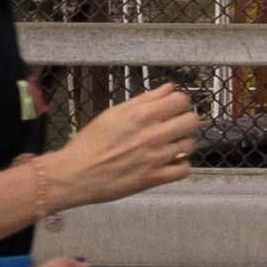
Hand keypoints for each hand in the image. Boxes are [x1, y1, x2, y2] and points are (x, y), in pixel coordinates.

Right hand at [38, 86, 206, 216]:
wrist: (74, 174)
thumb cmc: (90, 143)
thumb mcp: (114, 113)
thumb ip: (144, 99)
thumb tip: (169, 88)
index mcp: (142, 115)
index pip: (181, 100)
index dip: (179, 103)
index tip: (174, 108)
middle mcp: (153, 134)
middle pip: (192, 121)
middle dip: (185, 122)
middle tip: (174, 127)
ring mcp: (156, 157)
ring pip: (189, 145)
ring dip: (181, 144)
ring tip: (167, 146)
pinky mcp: (154, 178)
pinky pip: (184, 169)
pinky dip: (180, 165)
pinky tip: (169, 162)